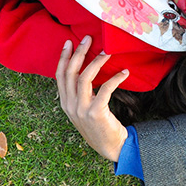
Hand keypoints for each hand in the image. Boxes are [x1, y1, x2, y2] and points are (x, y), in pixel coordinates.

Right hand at [56, 37, 130, 161]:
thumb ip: (80, 92)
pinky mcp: (96, 112)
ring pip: (85, 77)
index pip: (60, 75)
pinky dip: (116, 78)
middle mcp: (70, 105)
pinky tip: (125, 72)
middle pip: (71, 73)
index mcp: (65, 103)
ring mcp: (81, 109)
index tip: (69, 42)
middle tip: (88, 38)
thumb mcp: (83, 108)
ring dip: (97, 61)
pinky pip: (105, 88)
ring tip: (108, 51)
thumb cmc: (99, 124)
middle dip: (79, 52)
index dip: (64, 58)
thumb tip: (86, 69)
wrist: (111, 146)